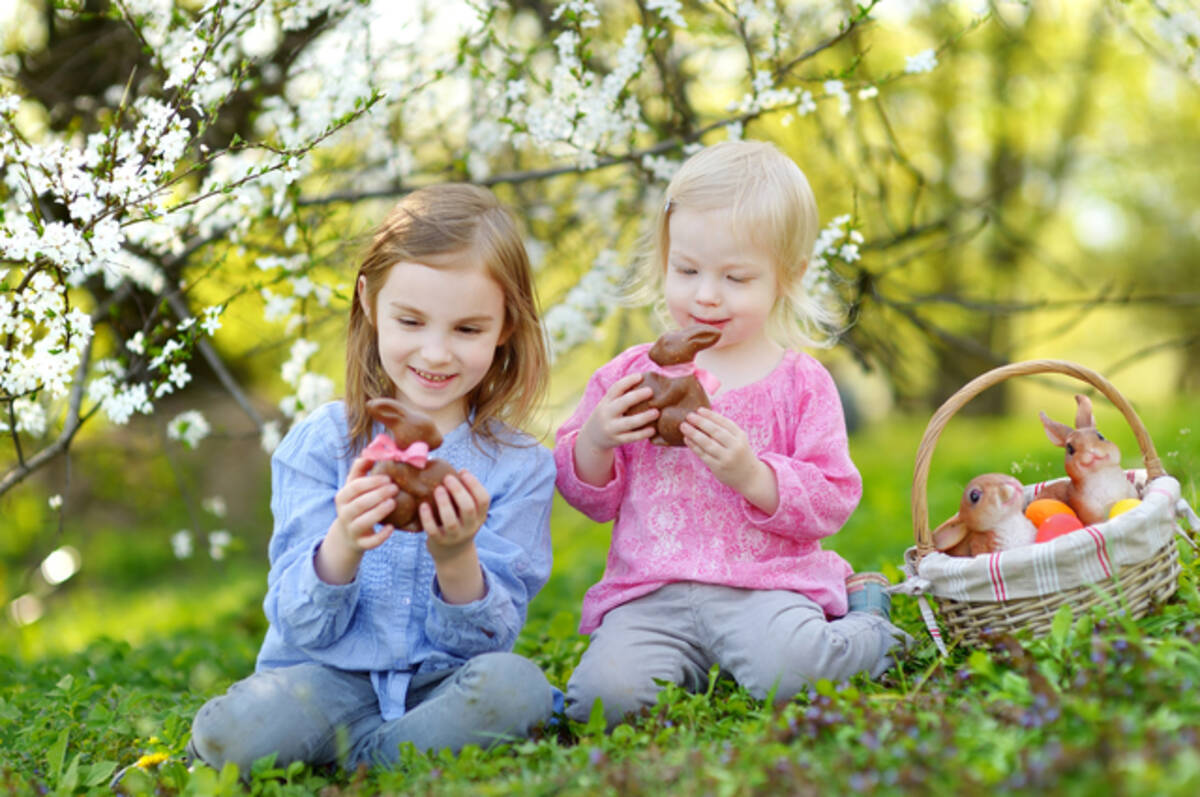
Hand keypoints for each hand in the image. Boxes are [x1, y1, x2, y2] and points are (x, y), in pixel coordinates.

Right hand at [318, 457, 398, 583]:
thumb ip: (360, 469)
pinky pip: (369, 543)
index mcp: (342, 497)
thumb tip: (369, 451)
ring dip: (379, 512)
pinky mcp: (360, 544)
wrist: (348, 534)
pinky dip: (380, 536)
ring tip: (393, 502)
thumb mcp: (354, 486)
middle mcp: (344, 514)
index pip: (354, 487)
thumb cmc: (356, 503)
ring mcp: (351, 529)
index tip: (388, 477)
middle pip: (360, 504)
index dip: (371, 481)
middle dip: (378, 495)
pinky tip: (391, 528)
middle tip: (395, 488)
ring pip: (363, 522)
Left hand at [421, 470, 489, 562]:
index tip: (462, 471)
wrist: (453, 554)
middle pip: (468, 508)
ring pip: (451, 521)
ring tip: (437, 489)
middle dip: (458, 491)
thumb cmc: (459, 522)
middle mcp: (470, 527)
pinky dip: (427, 517)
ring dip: (444, 503)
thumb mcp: (468, 512)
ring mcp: (455, 536)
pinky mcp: (439, 542)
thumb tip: (453, 468)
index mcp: (479, 516)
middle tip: (447, 478)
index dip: (474, 484)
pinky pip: (433, 530)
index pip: (483, 499)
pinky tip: (422, 505)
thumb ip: (464, 494)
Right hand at [577, 372, 659, 452]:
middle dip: (637, 396)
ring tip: (657, 412)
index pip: (616, 388)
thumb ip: (622, 396)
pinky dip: (642, 434)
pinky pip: (631, 437)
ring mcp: (611, 428)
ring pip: (629, 422)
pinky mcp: (616, 440)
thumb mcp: (608, 404)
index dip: (628, 381)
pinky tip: (653, 430)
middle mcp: (607, 414)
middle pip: (622, 403)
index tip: (640, 376)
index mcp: (606, 402)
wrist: (592, 438)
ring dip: (644, 417)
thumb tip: (645, 381)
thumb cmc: (608, 416)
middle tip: (651, 391)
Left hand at [681, 408, 777, 511]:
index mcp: (740, 436)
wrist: (749, 477)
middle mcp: (735, 446)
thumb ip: (726, 430)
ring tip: (683, 426)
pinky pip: (703, 455)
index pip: (724, 422)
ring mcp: (726, 458)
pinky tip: (687, 439)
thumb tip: (703, 417)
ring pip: (707, 443)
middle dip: (701, 422)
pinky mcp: (718, 467)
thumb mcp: (739, 440)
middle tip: (688, 416)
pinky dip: (694, 446)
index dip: (711, 415)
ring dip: (694, 433)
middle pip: (715, 432)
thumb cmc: (740, 454)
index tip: (699, 409)